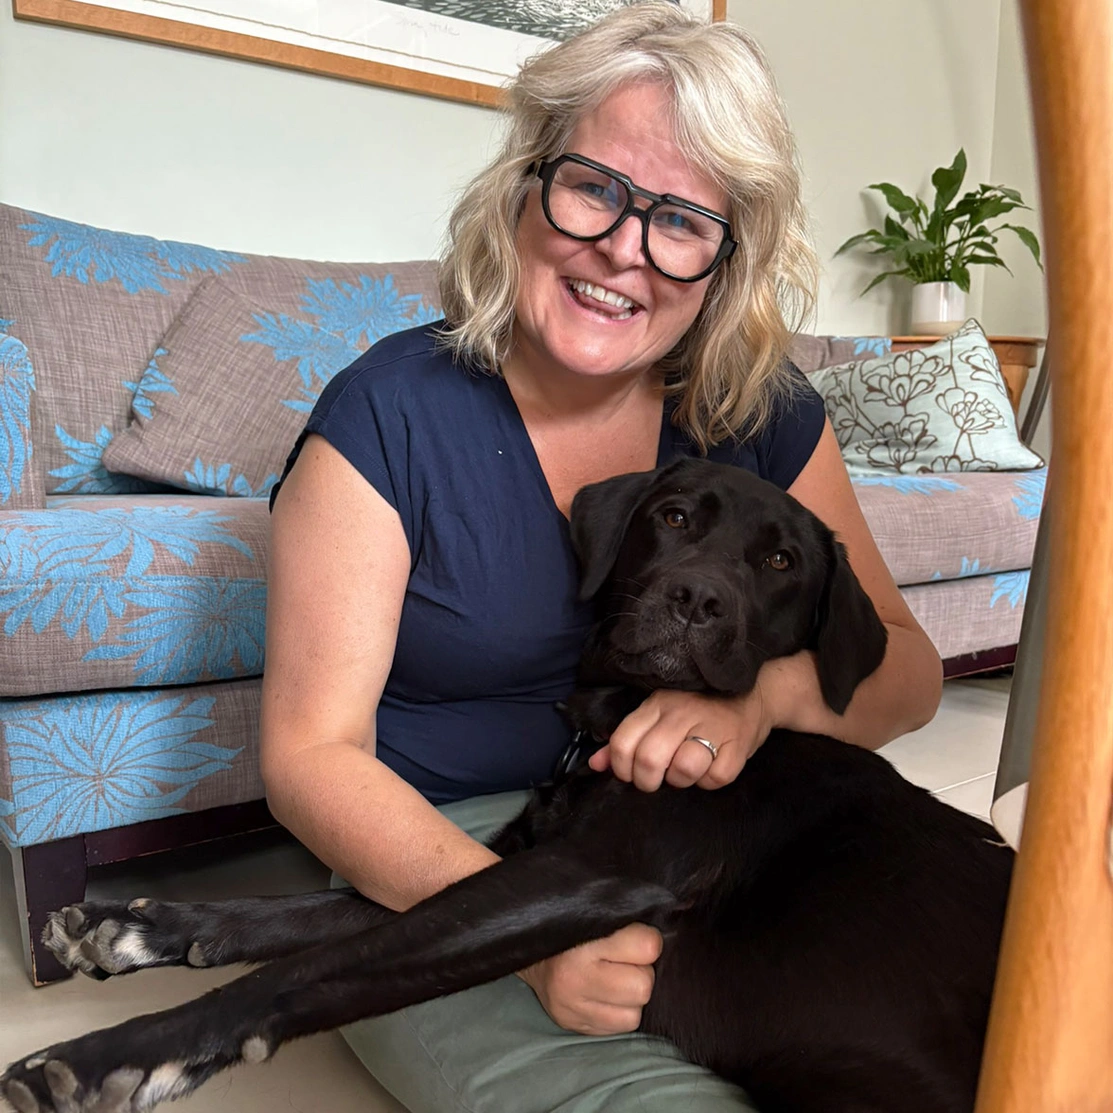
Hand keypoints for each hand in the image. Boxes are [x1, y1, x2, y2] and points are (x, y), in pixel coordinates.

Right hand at [517, 923, 662, 1034]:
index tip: (637, 935)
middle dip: (641, 972)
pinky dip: (618, 1012)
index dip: (648, 940)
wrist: (528, 946)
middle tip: (626, 959)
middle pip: (643, 986)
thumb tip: (670, 919)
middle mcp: (574, 980)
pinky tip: (605, 994)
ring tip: (615, 977)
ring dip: (631, 998)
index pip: (647, 947)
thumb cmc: (570, 923)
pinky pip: (618, 1028)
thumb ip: (626, 916)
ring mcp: (572, 1009)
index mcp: (582, 943)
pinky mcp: (572, 1026)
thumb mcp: (594, 909)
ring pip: (633, 1015)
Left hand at [588, 686, 771, 791]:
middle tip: (658, 779)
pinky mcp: (738, 745)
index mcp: (657, 704)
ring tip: (687, 769)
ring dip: (682, 780)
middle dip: (648, 781)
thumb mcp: (660, 713)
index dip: (622, 768)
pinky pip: (716, 778)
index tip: (632, 773)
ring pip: (683, 769)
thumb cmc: (700, 707)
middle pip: (650, 760)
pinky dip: (711, 780)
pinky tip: (712, 766)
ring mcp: (712, 727)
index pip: (623, 742)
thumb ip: (627, 738)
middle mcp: (682, 713)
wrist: (756, 693)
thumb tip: (596, 764)